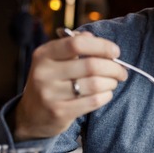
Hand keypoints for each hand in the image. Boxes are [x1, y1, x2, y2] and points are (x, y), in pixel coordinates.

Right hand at [13, 31, 127, 140]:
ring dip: (111, 82)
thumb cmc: (51, 82)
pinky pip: (93, 101)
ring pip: (95, 84)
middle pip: (91, 65)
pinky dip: (106, 96)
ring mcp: (50, 94)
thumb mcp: (54, 60)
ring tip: (113, 82)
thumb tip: (92, 36)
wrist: (31, 115)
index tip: (115, 52)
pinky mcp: (59, 112)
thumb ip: (72, 46)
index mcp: (44, 54)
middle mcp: (44, 73)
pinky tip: (106, 94)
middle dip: (114, 68)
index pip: (77, 43)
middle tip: (122, 71)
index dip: (102, 46)